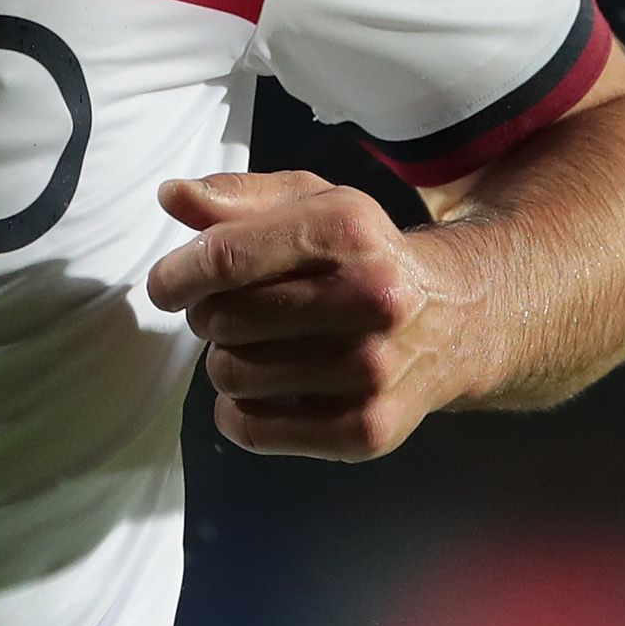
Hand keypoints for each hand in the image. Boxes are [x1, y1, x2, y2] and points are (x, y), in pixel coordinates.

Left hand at [147, 171, 476, 461]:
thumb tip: (172, 196)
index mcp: (346, 231)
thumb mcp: (313, 202)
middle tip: (230, 310)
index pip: (226, 258)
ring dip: (225, 360)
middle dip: (206, 314)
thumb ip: (238, 197)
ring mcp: (372, 371)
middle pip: (223, 319)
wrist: (457, 320)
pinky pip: (255, 429)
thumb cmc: (364, 254)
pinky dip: (238, 412)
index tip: (167, 285)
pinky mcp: (369, 429)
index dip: (177, 274)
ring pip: (231, 375)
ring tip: (257, 344)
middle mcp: (368, 299)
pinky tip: (263, 388)